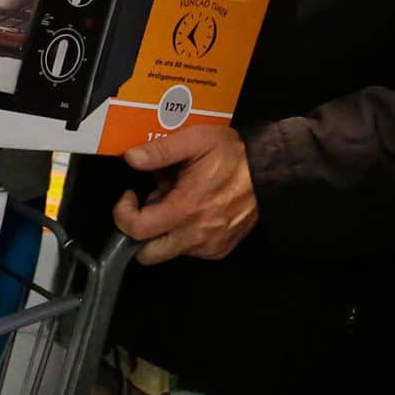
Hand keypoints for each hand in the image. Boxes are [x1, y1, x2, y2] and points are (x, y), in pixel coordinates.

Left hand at [112, 123, 257, 264]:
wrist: (272, 174)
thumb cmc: (234, 156)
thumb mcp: (196, 140)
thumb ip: (160, 150)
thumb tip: (132, 158)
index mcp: (186, 209)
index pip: (136, 230)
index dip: (123, 214)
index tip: (129, 196)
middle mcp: (195, 235)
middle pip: (147, 254)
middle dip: (139, 232)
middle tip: (149, 204)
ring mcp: (209, 246)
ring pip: (168, 251)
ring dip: (163, 231)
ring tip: (177, 201)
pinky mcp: (219, 250)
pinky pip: (189, 250)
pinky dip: (182, 234)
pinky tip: (193, 210)